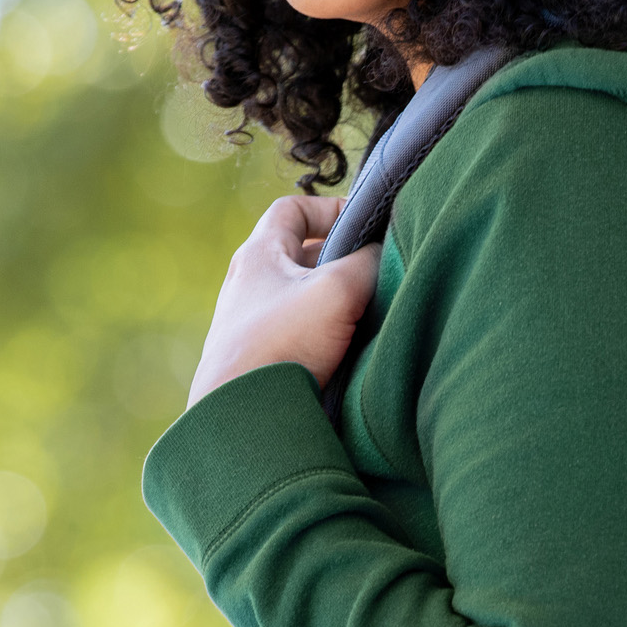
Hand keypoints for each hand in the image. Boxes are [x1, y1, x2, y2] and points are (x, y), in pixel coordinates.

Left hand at [188, 195, 383, 405]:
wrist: (242, 417)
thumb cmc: (282, 345)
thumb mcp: (338, 291)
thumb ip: (368, 263)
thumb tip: (385, 255)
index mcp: (258, 255)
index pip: (292, 210)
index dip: (330, 209)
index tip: (362, 227)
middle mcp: (247, 285)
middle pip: (301, 257)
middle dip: (340, 262)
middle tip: (372, 277)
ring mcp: (248, 325)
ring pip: (302, 299)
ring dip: (334, 304)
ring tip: (364, 318)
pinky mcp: (256, 361)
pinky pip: (296, 335)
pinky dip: (323, 336)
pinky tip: (344, 354)